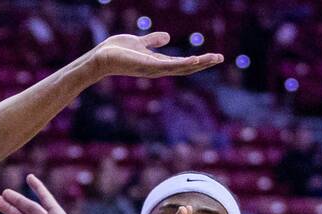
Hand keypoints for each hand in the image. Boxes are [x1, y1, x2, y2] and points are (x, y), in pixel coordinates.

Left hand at [87, 32, 222, 79]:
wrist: (101, 57)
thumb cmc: (117, 51)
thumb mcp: (140, 42)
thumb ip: (153, 41)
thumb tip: (167, 37)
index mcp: (158, 63)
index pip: (183, 63)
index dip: (199, 60)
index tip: (214, 56)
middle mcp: (158, 69)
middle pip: (186, 67)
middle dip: (204, 63)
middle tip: (221, 57)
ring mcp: (153, 69)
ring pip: (180, 67)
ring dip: (198, 63)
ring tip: (213, 58)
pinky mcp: (146, 66)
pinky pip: (168, 65)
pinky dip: (182, 64)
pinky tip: (194, 60)